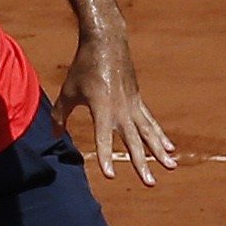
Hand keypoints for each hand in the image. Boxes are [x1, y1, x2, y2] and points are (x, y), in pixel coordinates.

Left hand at [57, 35, 176, 185]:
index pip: (103, 137)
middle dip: (141, 163)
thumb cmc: (84, 67)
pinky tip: (170, 149)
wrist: (106, 42)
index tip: (110, 174)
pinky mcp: (138, 101)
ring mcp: (132, 105)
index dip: (105, 156)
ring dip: (159, 152)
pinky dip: (160, 136)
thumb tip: (54, 136)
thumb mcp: (68, 91)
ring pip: (148, 133)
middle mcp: (121, 109)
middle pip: (133, 141)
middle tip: (150, 184)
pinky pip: (151, 122)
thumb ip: (60, 115)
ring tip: (171, 168)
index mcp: (102, 107)